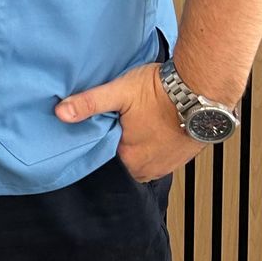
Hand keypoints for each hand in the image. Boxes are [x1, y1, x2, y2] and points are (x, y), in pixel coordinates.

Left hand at [55, 60, 205, 182]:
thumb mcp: (118, 92)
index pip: (105, 154)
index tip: (99, 123)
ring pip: (141, 157)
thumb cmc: (160, 91)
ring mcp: (166, 165)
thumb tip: (60, 113)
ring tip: (135, 121)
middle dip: (118, 140)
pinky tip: (151, 125)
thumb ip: (89, 104)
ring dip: (136, 143)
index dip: (100, 137)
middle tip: (118, 119)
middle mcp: (148, 169)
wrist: (200, 91)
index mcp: (129, 159)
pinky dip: (153, 143)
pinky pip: (158, 155)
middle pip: (123, 157)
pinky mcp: (180, 158)